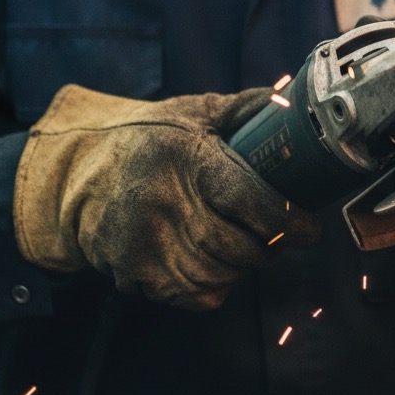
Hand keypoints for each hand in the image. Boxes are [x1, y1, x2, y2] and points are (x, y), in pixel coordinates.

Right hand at [14, 85, 319, 309]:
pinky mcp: (134, 275)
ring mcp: (145, 245)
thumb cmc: (153, 139)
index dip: (287, 220)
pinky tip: (220, 262)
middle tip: (283, 235)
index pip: (248, 200)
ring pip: (221, 276)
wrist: (84, 175)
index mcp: (185, 158)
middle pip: (238, 247)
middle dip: (271, 246)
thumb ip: (243, 108)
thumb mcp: (195, 112)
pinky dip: (219, 285)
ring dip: (246, 267)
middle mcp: (162, 204)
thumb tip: (289, 98)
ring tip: (252, 246)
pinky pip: (196, 296)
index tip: (310, 228)